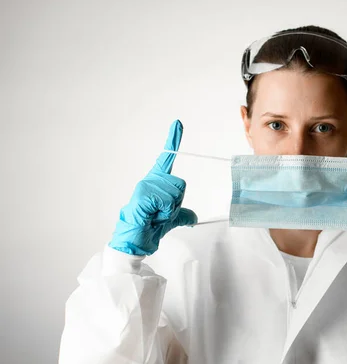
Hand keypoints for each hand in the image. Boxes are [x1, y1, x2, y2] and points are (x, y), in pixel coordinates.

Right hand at [108, 120, 197, 255]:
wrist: (135, 240)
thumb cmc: (150, 227)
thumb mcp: (172, 220)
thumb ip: (183, 215)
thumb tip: (193, 217)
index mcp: (157, 182)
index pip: (167, 158)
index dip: (173, 139)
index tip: (178, 123)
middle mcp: (151, 180)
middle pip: (181, 184)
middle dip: (177, 203)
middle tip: (163, 213)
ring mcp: (146, 186)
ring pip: (176, 192)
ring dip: (171, 209)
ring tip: (157, 215)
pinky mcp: (143, 195)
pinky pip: (168, 200)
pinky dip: (165, 212)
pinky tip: (153, 216)